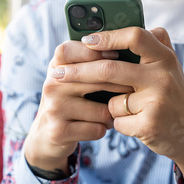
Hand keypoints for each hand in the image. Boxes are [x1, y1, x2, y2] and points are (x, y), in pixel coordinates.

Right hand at [24, 40, 132, 174]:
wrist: (49, 135)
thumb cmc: (73, 99)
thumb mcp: (75, 77)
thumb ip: (92, 62)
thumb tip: (129, 48)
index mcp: (57, 65)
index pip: (72, 49)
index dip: (96, 51)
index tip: (117, 55)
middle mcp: (52, 84)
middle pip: (95, 78)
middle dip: (120, 84)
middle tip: (134, 87)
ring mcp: (54, 108)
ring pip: (102, 109)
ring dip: (114, 113)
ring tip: (114, 112)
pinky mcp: (59, 131)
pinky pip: (97, 128)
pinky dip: (105, 128)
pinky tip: (102, 126)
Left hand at [56, 27, 183, 183]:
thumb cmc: (172, 95)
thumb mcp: (169, 66)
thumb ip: (154, 43)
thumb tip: (127, 22)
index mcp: (165, 57)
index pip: (135, 36)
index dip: (108, 37)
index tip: (86, 40)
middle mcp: (163, 76)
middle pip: (110, 69)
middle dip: (77, 72)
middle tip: (56, 73)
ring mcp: (157, 101)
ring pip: (111, 99)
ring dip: (109, 105)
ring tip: (129, 107)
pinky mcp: (150, 125)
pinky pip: (117, 120)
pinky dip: (119, 122)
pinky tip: (135, 122)